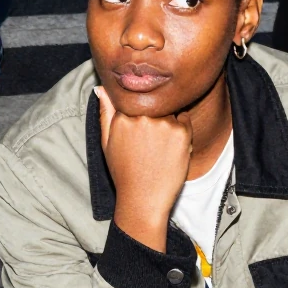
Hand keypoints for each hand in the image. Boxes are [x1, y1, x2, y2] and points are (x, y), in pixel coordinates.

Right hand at [95, 86, 191, 250]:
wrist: (143, 199)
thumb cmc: (123, 172)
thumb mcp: (106, 142)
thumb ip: (105, 112)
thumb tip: (102, 87)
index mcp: (122, 115)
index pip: (136, 97)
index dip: (140, 107)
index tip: (140, 125)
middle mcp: (143, 115)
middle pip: (154, 101)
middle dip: (155, 113)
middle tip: (150, 141)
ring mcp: (164, 123)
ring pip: (171, 110)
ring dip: (169, 121)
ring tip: (159, 147)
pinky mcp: (182, 132)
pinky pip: (185, 120)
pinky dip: (182, 130)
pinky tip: (171, 149)